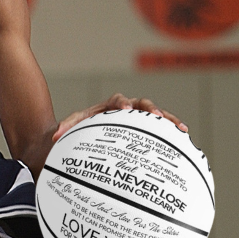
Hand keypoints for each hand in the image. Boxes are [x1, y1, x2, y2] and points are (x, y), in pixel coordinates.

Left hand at [53, 93, 187, 142]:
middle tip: (157, 116)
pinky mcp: (143, 127)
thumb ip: (65, 129)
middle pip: (140, 103)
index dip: (122, 103)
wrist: (81, 135)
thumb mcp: (70, 130)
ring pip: (154, 115)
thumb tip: (54, 136)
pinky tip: (184, 136)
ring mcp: (136, 117)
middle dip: (149, 108)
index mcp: (107, 107)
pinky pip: (159, 128)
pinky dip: (170, 129)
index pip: (115, 101)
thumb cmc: (76, 132)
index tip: (125, 109)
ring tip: (181, 128)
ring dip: (167, 120)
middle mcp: (124, 108)